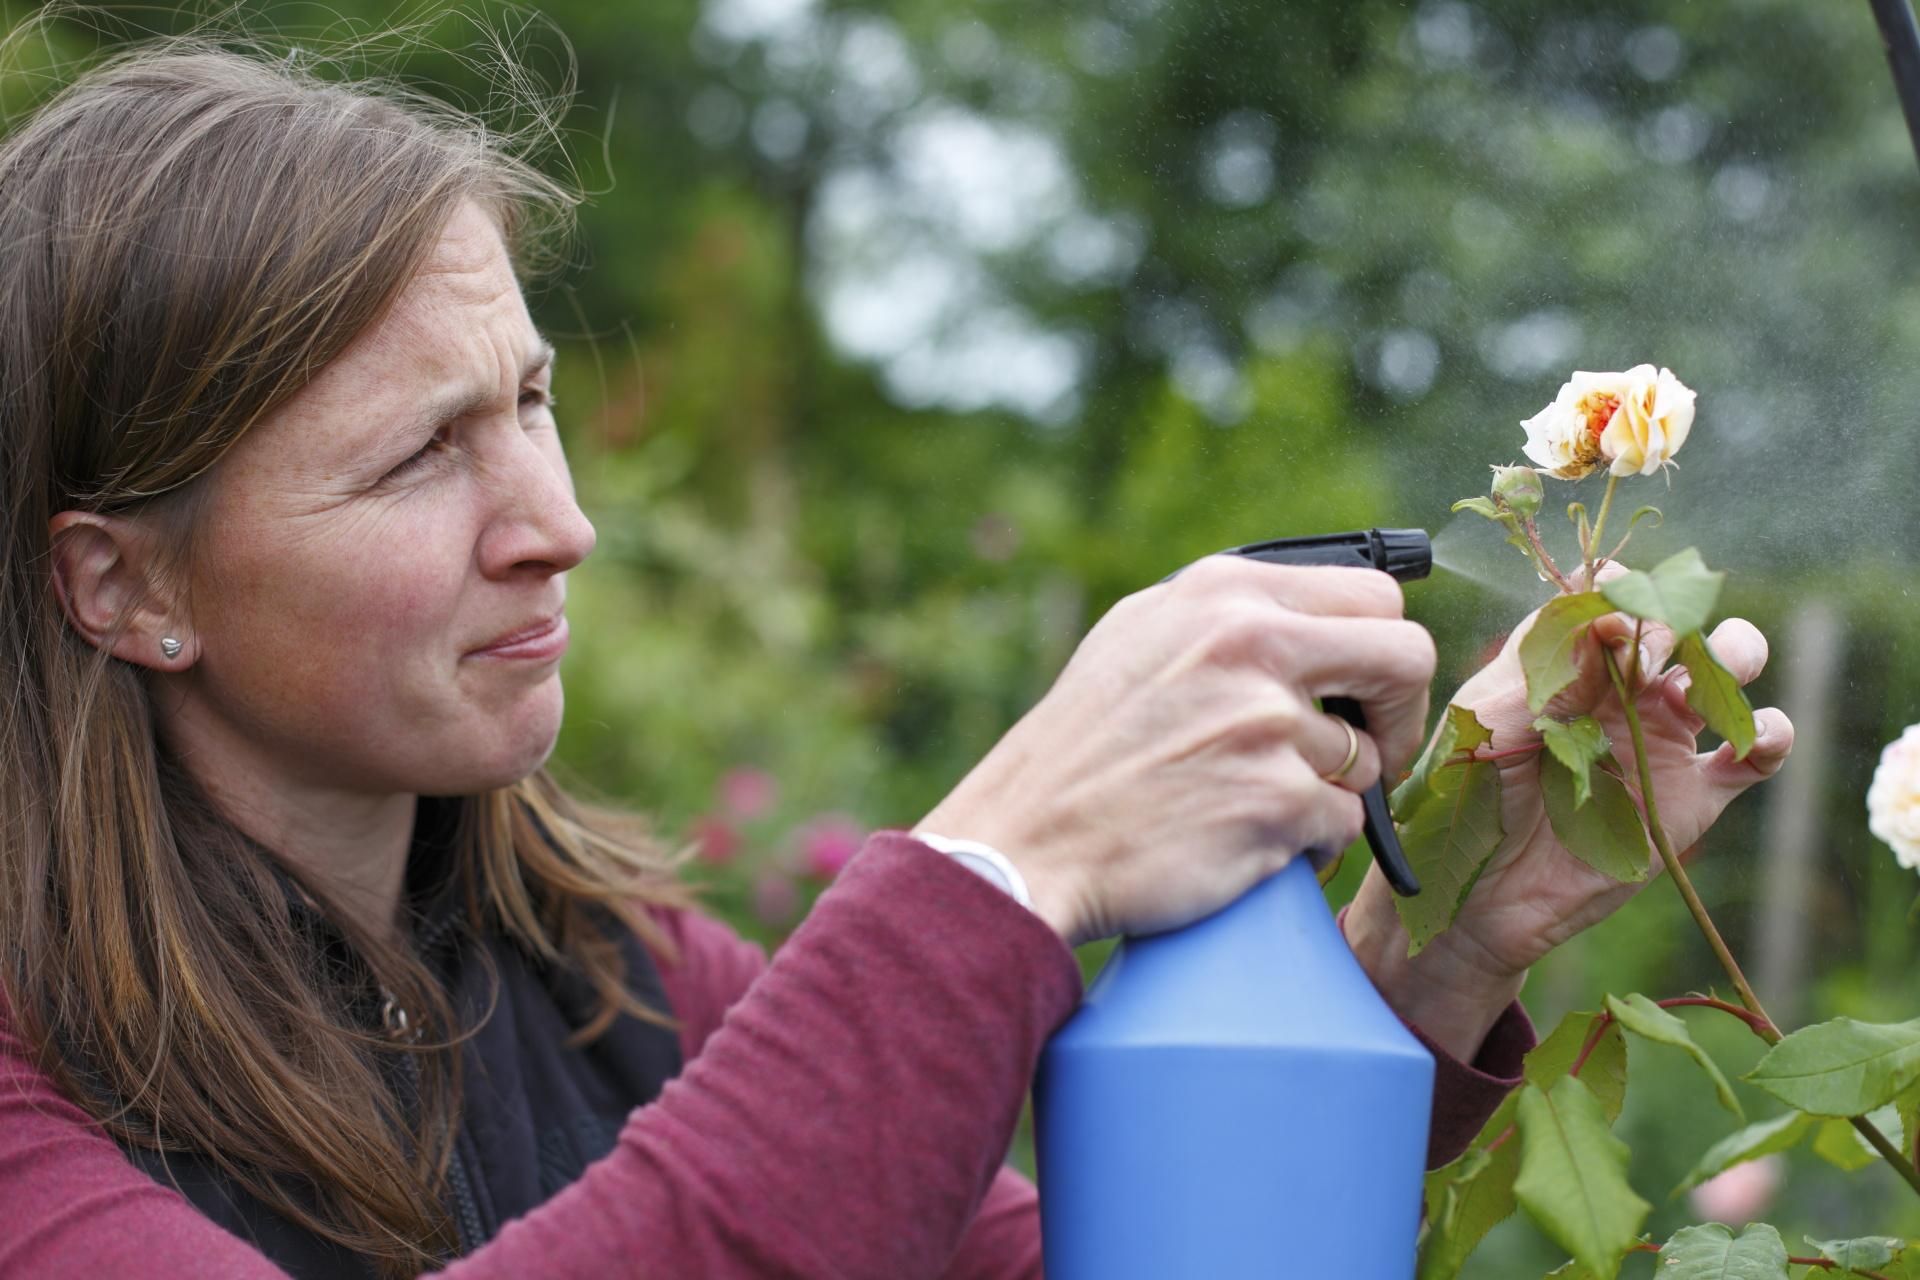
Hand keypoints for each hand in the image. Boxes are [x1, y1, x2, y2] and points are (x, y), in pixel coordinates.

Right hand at [916, 556, 1435, 945]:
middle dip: (1400, 712)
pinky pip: (1342, 827)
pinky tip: (1241, 842)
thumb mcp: (1141, 637)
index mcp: (1222, 593)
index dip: (1380, 650)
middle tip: (1371, 748)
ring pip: (1366, 760)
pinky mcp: (1277, 803)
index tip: (1363, 692)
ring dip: (1324, 792)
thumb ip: (1231, 615)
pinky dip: (1304, 846)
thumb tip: (1325, 617)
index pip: (1371, 594)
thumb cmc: (1081, 749)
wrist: (1025, 842)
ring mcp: (1267, 724)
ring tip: (1247, 804)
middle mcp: (1250, 643)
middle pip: (1406, 657)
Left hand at [1345, 584, 1793, 1059]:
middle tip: (1647, 661)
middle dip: (1675, 623)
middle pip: (1679, 619)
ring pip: (1727, 669)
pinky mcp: (1696, 793)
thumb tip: (1609, 616)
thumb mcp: (1493, 722)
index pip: (1612, 595)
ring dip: (1731, 659)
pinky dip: (1772, 735)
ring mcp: (1663, 735)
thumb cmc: (1467, 798)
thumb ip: (1551, 670)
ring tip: (1689, 696)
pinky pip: (1757, 753)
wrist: (1480, 892)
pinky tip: (1746, 743)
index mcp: (1567, 658)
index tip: (1607, 622)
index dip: (1620, 593)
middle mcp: (1620, 686)